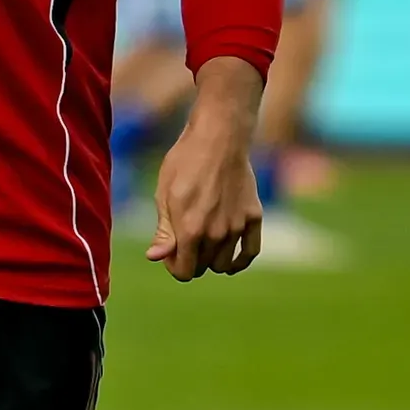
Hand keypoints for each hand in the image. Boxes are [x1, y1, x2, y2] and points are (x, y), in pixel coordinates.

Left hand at [146, 58, 265, 280]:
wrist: (219, 137)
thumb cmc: (185, 162)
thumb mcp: (165, 194)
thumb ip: (164, 230)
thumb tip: (155, 257)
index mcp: (190, 230)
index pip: (184, 272)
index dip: (174, 266)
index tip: (171, 253)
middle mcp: (216, 234)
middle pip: (203, 268)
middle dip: (191, 260)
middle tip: (185, 242)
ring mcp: (237, 226)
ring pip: (224, 264)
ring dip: (212, 260)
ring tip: (205, 243)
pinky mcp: (253, 217)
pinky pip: (250, 252)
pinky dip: (240, 262)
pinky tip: (231, 261)